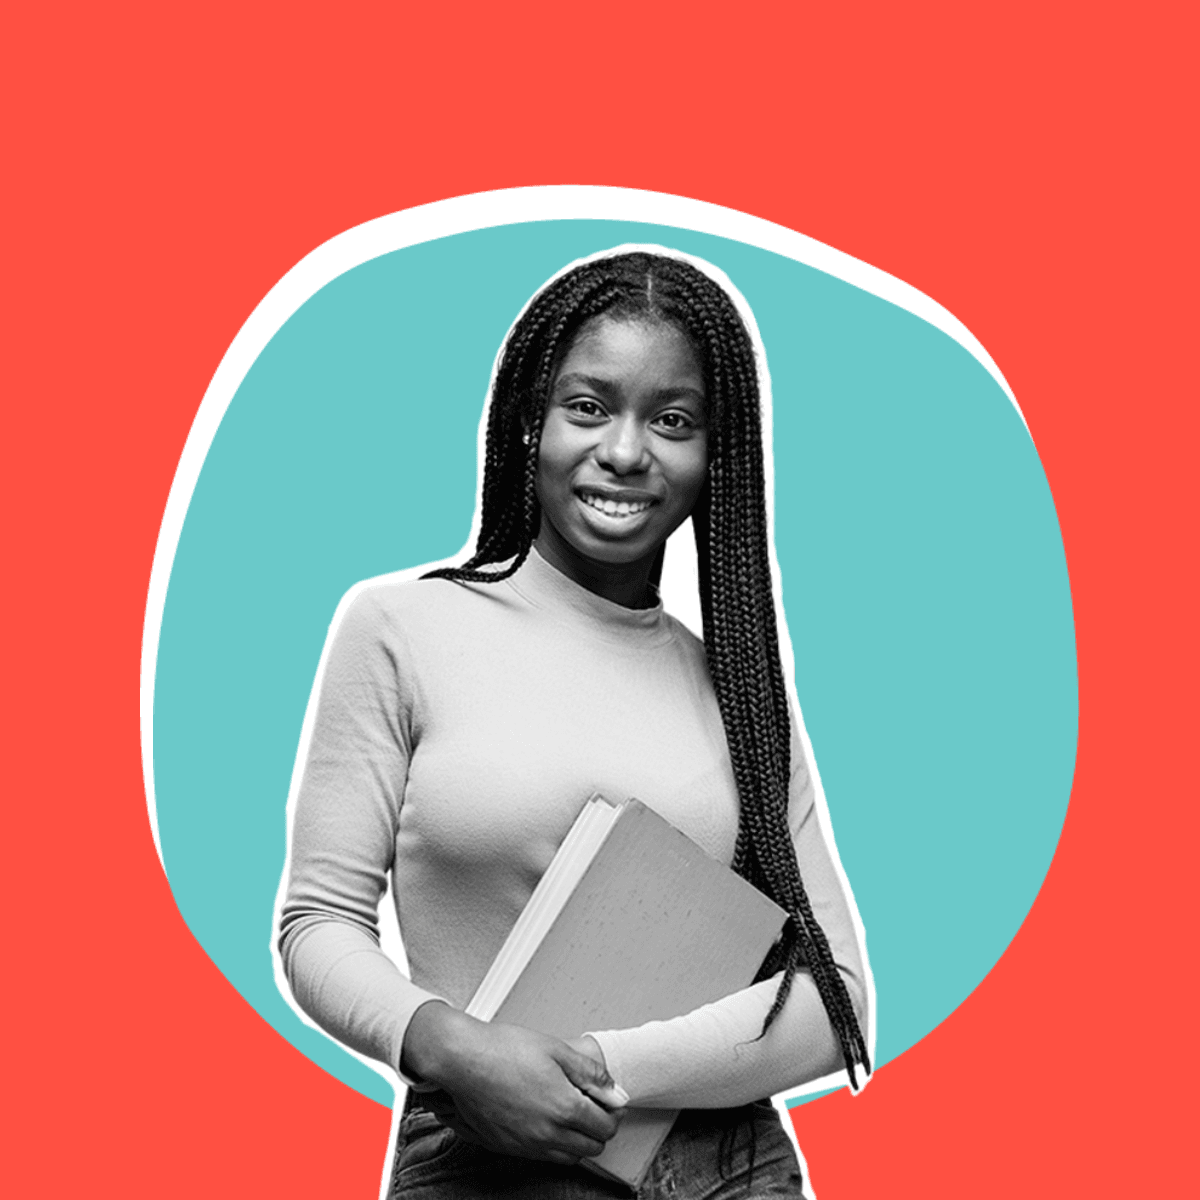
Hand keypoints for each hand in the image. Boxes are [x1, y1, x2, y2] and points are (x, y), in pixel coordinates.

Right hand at [402, 1003, 626, 1163]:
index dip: (613, 1113)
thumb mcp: (557, 1049)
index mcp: (565, 1107)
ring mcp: (528, 1145)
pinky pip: (544, 1159)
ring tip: (571, 1115)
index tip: (609, 1101)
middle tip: (593, 1106)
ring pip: (570, 1158)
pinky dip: (555, 1147)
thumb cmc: (505, 1049)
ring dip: (578, 1141)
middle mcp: (548, 1133)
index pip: (606, 1127)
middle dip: (599, 1129)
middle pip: (592, 1147)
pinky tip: (548, 1122)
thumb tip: (616, 1094)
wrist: (463, 1061)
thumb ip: (591, 1074)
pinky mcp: (509, 1148)